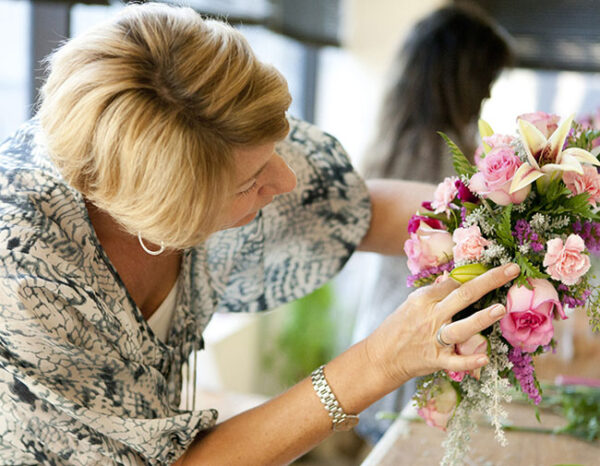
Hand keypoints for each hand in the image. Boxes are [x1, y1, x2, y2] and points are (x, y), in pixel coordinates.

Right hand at [364, 263, 519, 390]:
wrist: (381, 356)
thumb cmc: (398, 327)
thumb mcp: (412, 304)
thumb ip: (433, 293)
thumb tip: (450, 278)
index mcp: (424, 299)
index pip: (454, 283)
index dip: (476, 273)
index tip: (498, 267)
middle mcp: (431, 317)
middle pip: (462, 295)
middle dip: (489, 281)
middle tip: (511, 270)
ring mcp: (434, 339)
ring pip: (460, 327)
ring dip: (481, 319)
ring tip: (500, 309)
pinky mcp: (436, 360)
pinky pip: (455, 361)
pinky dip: (469, 361)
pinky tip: (485, 358)